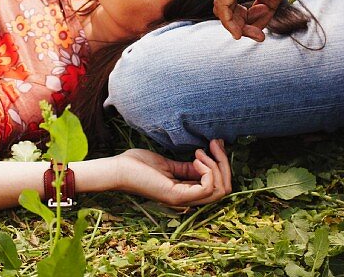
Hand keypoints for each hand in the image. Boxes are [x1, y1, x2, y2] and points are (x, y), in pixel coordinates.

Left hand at [114, 139, 231, 207]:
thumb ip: (187, 167)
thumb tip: (204, 159)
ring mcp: (183, 199)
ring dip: (217, 166)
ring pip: (220, 190)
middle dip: (225, 164)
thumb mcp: (168, 164)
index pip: (218, 185)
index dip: (222, 163)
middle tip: (215, 144)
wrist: (118, 169)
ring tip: (201, 152)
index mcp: (186, 192)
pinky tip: (197, 158)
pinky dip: (208, 170)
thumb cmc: (138, 165)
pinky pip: (207, 188)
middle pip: (224, 190)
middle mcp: (188, 199)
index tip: (214, 143)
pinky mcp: (176, 195)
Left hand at [213, 0, 326, 41]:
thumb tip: (258, 24)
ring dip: (237, 26)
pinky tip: (242, 32)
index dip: (241, 16)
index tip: (259, 27)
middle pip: (224, 2)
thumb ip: (266, 2)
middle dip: (239, 23)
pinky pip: (224, 4)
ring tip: (258, 35)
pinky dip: (230, 21)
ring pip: (221, 6)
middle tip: (259, 35)